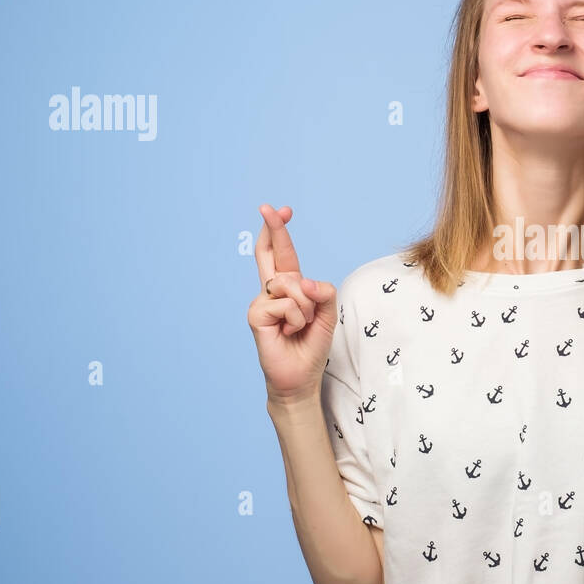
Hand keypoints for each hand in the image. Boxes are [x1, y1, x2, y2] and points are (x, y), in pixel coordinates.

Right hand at [246, 203, 338, 403]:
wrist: (299, 376)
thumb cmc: (311, 345)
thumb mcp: (328, 315)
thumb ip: (323, 292)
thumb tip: (304, 281)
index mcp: (289, 288)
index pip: (282, 255)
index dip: (280, 232)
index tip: (283, 210)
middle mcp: (272, 291)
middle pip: (269, 253)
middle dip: (273, 229)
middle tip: (269, 207)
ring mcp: (261, 301)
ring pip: (291, 283)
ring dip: (306, 307)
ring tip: (300, 326)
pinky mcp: (255, 314)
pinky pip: (285, 303)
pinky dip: (296, 318)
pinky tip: (288, 332)